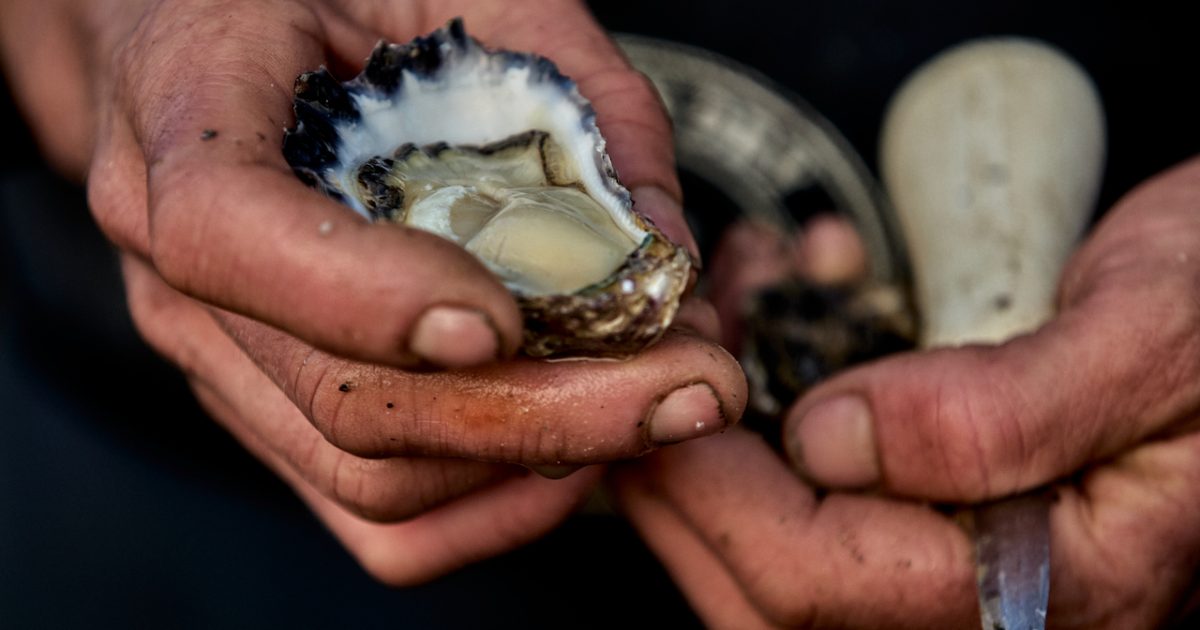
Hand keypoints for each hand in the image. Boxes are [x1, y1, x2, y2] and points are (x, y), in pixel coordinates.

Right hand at [0, 0, 745, 583]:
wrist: (203, 47)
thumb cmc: (320, 0)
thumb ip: (572, 92)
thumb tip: (663, 240)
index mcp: (193, 120)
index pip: (228, 236)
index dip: (364, 295)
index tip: (504, 317)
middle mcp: (186, 271)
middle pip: (345, 402)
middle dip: (544, 412)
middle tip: (692, 385)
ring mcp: (228, 360)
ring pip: (373, 479)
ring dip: (537, 461)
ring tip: (650, 401)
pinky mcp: (277, 415)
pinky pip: (377, 521)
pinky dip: (492, 508)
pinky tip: (570, 453)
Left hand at [613, 157, 1199, 627]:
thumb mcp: (1150, 332)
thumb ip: (999, 411)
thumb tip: (830, 443)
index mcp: (1068, 581)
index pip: (820, 585)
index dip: (718, 497)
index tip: (677, 397)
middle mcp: (1005, 594)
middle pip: (774, 598)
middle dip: (691, 482)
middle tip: (668, 369)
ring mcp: (967, 550)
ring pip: (783, 556)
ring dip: (724, 439)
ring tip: (733, 316)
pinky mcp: (945, 501)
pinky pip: (824, 496)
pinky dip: (777, 408)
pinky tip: (795, 307)